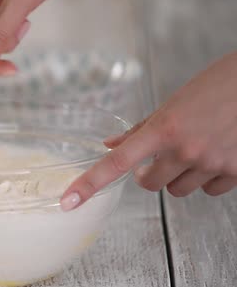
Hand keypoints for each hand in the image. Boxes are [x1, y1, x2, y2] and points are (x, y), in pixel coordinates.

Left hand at [60, 52, 236, 210]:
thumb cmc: (218, 85)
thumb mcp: (174, 102)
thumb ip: (142, 129)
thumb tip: (109, 144)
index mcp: (163, 128)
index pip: (116, 162)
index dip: (89, 184)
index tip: (68, 201)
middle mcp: (185, 149)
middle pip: (150, 184)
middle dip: (149, 174)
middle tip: (158, 158)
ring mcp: (211, 163)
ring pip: (179, 190)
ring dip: (180, 176)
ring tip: (196, 149)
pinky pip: (211, 190)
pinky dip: (209, 178)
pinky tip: (218, 155)